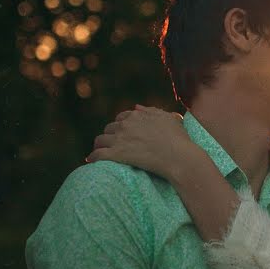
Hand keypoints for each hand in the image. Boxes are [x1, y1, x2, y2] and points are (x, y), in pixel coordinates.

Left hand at [87, 105, 204, 181]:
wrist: (178, 156)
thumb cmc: (178, 138)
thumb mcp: (168, 118)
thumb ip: (151, 110)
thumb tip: (136, 107)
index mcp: (137, 115)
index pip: (121, 117)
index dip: (121, 126)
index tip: (122, 133)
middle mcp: (125, 125)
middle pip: (109, 128)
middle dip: (110, 135)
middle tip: (112, 145)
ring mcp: (120, 139)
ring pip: (100, 140)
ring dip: (100, 146)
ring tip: (100, 153)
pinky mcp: (117, 154)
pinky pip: (98, 155)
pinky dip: (93, 158)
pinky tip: (91, 161)